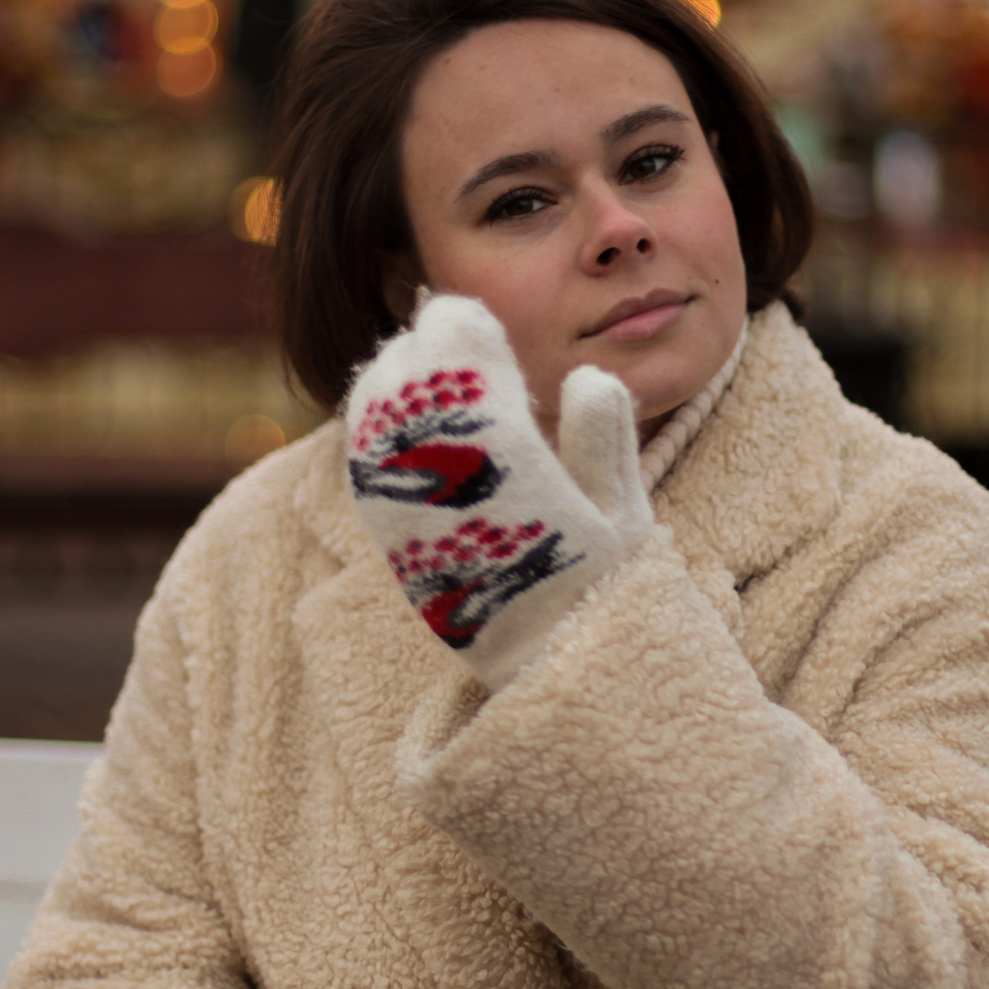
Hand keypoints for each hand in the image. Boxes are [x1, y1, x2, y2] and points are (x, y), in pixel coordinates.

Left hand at [343, 295, 651, 690]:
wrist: (542, 668)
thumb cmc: (598, 585)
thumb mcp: (625, 517)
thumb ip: (607, 441)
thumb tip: (588, 374)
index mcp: (516, 476)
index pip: (464, 372)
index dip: (464, 334)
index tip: (476, 320)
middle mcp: (452, 490)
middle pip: (412, 382)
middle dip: (429, 347)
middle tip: (450, 327)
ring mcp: (410, 512)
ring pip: (378, 414)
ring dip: (397, 376)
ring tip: (426, 361)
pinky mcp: (387, 535)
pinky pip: (362, 457)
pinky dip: (372, 418)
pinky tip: (394, 405)